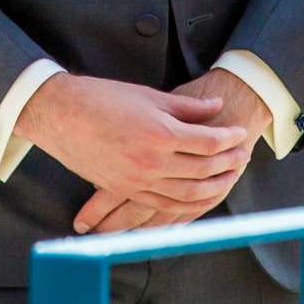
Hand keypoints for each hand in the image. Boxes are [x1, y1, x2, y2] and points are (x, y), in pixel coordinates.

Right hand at [16, 74, 252, 229]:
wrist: (61, 114)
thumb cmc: (102, 98)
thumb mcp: (148, 95)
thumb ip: (186, 106)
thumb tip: (214, 109)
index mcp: (161, 134)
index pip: (209, 142)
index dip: (229, 138)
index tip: (239, 133)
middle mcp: (153, 162)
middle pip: (204, 169)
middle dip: (228, 163)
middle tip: (242, 156)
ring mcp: (139, 181)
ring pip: (188, 194)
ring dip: (213, 188)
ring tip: (227, 179)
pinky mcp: (126, 189)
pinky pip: (163, 208)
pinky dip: (185, 206)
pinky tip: (196, 200)